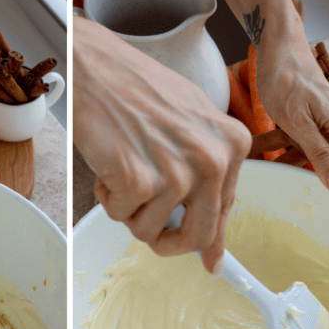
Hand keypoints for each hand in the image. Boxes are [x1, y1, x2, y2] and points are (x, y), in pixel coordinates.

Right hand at [74, 18, 251, 272]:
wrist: (96, 66)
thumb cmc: (134, 87)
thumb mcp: (189, 123)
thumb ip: (204, 173)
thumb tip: (210, 243)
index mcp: (232, 144)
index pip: (224, 210)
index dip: (209, 240)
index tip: (210, 261)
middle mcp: (212, 160)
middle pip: (195, 235)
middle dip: (168, 241)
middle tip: (150, 232)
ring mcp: (177, 173)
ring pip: (148, 229)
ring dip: (127, 208)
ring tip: (121, 168)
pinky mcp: (139, 181)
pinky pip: (119, 215)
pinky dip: (106, 197)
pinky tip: (107, 164)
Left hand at [255, 25, 328, 212]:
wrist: (278, 50)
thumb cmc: (287, 80)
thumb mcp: (298, 122)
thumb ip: (320, 155)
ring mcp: (328, 131)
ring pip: (320, 165)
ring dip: (300, 172)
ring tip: (288, 173)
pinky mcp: (312, 128)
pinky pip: (303, 152)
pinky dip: (284, 156)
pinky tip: (269, 155)